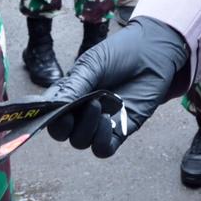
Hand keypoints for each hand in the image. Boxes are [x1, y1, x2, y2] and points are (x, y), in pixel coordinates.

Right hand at [45, 17, 188, 156]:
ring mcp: (101, 121)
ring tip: (99, 106)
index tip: (55, 109)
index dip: (47, 115)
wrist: (153, 51)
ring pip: (81, 141)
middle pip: (63, 132)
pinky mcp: (121, 129)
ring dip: (86, 130)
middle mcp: (82, 110)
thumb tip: (54, 106)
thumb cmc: (121, 53)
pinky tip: (109, 122)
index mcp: (70, 92)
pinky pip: (104, 149)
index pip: (50, 112)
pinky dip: (102, 141)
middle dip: (65, 126)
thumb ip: (75, 85)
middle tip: (79, 106)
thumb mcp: (93, 64)